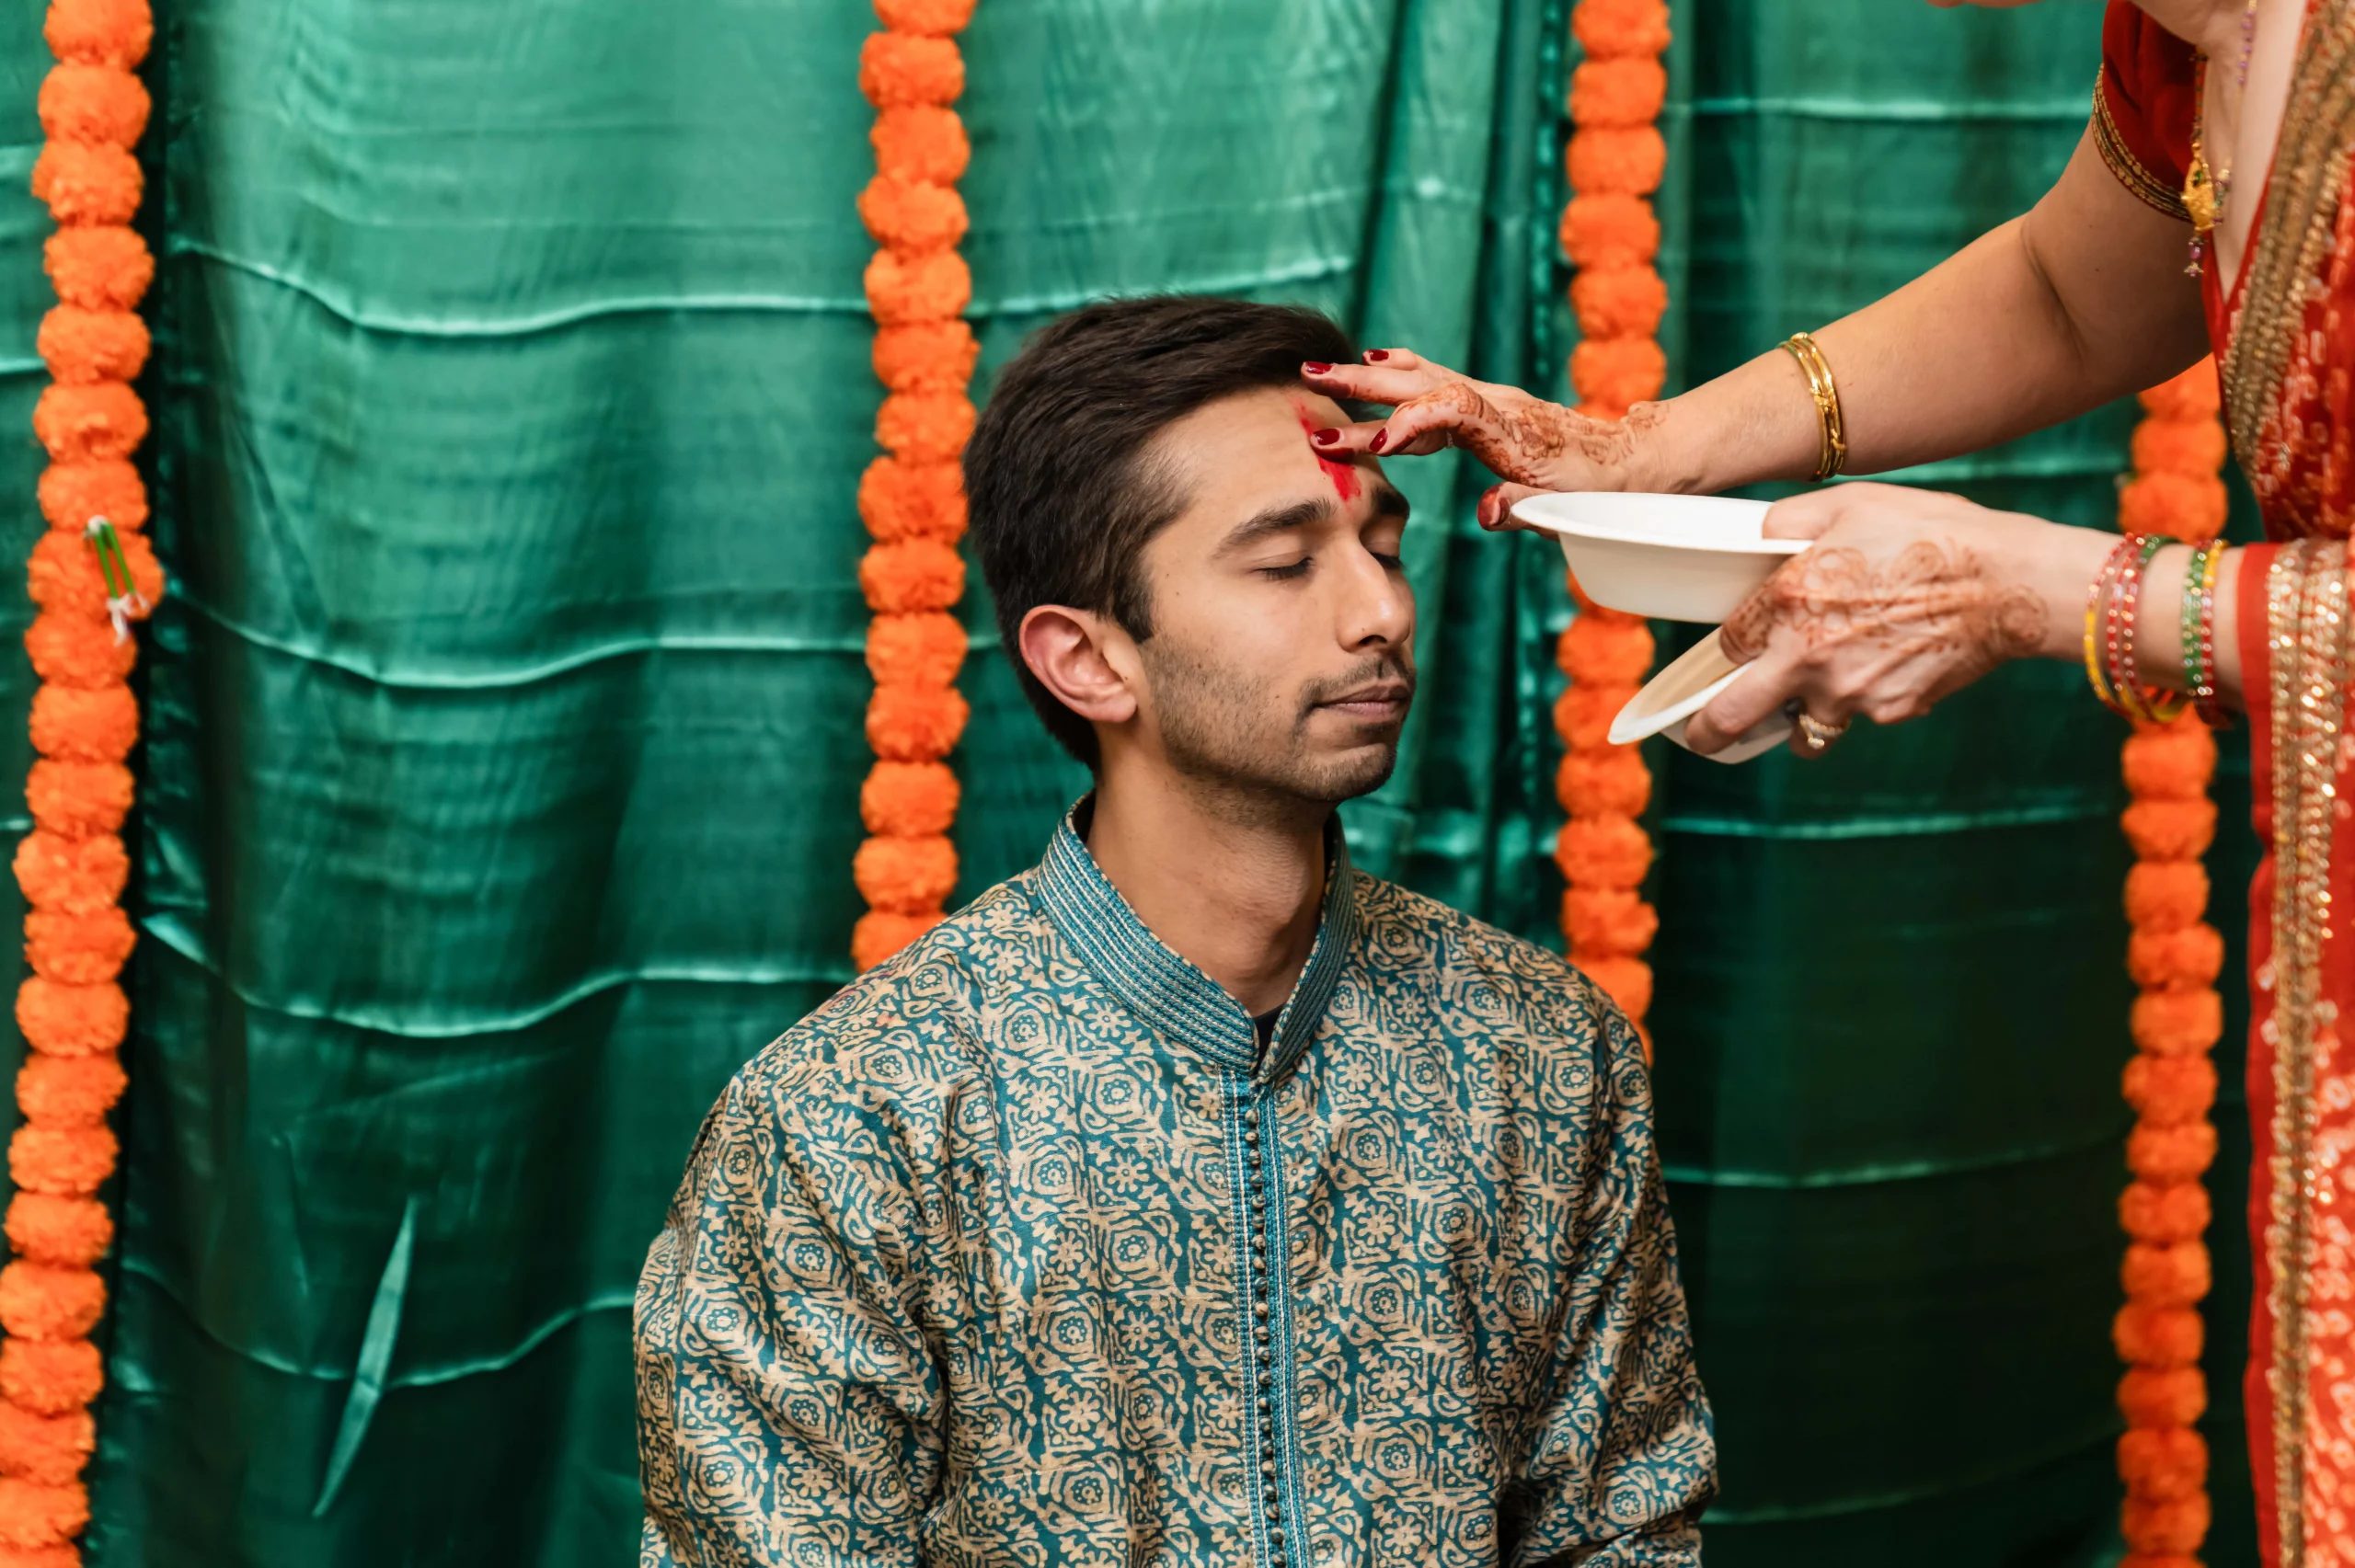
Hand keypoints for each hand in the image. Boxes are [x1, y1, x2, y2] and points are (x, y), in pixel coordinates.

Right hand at [1301, 349, 1660, 531]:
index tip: (1375, 442)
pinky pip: (1433, 386)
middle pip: (1422, 383)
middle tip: (1314, 378)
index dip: (1412, 422)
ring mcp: (1488, 400)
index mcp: (1511, 430)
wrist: (1627, 458)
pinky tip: (1374, 367)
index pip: (1452, 410)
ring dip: (1370, 376)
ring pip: (1421, 379)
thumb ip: (1521, 507)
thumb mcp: (1565, 507)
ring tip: (1323, 372)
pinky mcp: (1484, 406)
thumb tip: (1486, 513)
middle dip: (1364, 384)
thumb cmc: (1595, 489)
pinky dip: (1398, 377)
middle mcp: (1495, 404)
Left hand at [1682, 484, 2055, 757]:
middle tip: (1700, 737)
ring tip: (1816, 696)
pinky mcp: (1891, 711)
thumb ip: (1789, 523)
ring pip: (1805, 730)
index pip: (1728, 643)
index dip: (1733, 643)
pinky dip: (1867, 700)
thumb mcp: (1849, 504)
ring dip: (1799, 721)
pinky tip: (1892, 662)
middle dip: (1709, 732)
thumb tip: (1760, 535)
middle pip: (1733, 717)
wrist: (2007, 580)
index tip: (1739, 644)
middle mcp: (1807, 657)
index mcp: (1787, 602)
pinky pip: (1862, 716)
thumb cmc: (1930, 533)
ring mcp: (1849, 693)